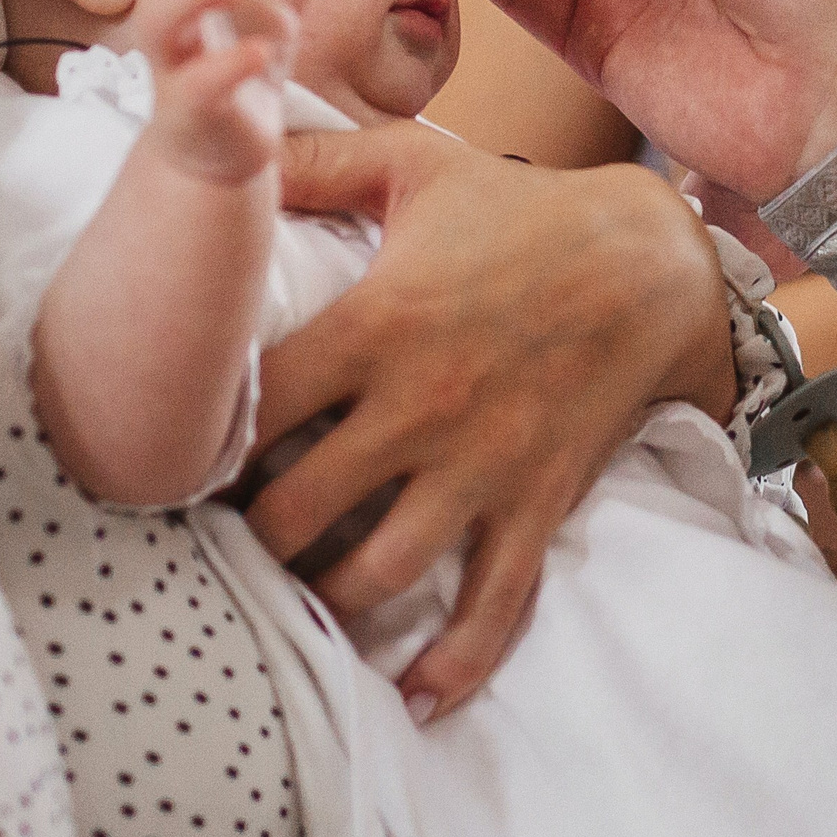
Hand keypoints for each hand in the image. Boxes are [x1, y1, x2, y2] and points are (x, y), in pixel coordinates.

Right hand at [111, 0, 332, 185]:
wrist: (222, 162)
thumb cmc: (237, 81)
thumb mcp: (270, 25)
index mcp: (178, 1)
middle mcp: (168, 31)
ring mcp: (172, 73)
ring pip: (163, 25)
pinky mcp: (191, 116)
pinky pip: (198, 88)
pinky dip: (228, 67)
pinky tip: (261, 50)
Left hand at [248, 123, 734, 716]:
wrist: (654, 259)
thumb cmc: (524, 209)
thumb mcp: (415, 163)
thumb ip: (314, 159)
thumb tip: (228, 140)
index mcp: (374, 328)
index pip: (251, 411)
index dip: (200, 443)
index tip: (181, 454)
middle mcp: (418, 409)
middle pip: (293, 514)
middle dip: (248, 537)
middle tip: (229, 538)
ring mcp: (479, 467)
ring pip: (375, 575)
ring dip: (325, 601)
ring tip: (297, 598)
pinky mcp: (534, 504)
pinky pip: (492, 609)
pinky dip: (453, 665)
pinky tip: (414, 696)